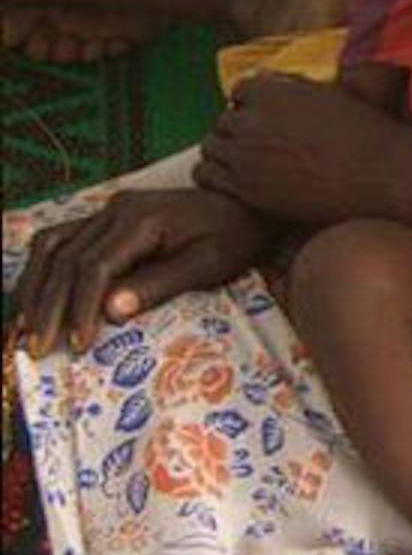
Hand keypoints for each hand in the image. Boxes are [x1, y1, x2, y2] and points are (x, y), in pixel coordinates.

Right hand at [10, 189, 274, 355]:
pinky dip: (42, 268)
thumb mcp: (207, 265)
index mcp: (142, 219)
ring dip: (34, 287)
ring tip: (21, 329)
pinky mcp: (107, 217)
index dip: (80, 307)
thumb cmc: (234, 239)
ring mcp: (109, 209)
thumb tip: (109, 311)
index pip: (94, 266)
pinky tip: (31, 297)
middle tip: (36, 348)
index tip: (76, 344)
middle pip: (66, 258)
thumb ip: (159, 285)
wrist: (246, 205)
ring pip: (53, 246)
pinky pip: (61, 239)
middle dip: (48, 306)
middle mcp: (116, 208)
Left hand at [195, 74, 394, 225]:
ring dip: (225, 153)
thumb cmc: (363, 133)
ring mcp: (245, 156)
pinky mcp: (246, 189)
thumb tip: (272, 84)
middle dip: (238, 131)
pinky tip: (242, 183)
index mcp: (271, 91)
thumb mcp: (328, 94)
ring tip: (249, 165)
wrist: (378, 175)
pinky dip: (219, 177)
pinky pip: (208, 177)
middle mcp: (252, 120)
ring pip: (211, 148)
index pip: (240, 91)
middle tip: (259, 147)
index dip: (252, 105)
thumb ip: (293, 88)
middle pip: (223, 121)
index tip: (265, 120)